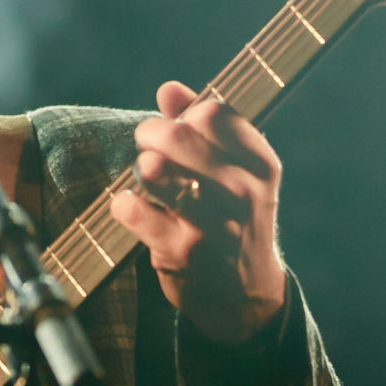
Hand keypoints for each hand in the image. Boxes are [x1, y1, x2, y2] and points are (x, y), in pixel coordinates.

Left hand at [107, 80, 286, 343]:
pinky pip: (133, 209)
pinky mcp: (182, 251)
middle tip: (149, 150)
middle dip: (151, 136)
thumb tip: (168, 89)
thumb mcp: (238, 173)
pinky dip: (124, 205)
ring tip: (149, 181)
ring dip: (141, 170)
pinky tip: (133, 209)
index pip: (212, 112)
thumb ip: (205, 126)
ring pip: (154, 169)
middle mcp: (243, 191)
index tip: (180, 132)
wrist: (247, 297)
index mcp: (260, 164)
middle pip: (176, 135)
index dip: (184, 117)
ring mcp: (213, 223)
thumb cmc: (236, 221)